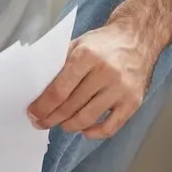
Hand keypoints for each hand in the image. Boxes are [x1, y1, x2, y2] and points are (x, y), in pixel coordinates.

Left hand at [27, 24, 156, 139]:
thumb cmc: (104, 43)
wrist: (138, 38)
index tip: (33, 113)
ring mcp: (121, 89)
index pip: (59, 90)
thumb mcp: (79, 44)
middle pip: (70, 106)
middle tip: (41, 122)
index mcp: (87, 56)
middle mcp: (106, 72)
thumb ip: (60, 64)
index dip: (42, 106)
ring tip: (61, 124)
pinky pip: (110, 127)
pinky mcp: (134, 102)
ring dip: (68, 126)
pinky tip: (84, 130)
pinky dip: (94, 133)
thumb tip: (38, 90)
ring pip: (87, 119)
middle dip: (51, 118)